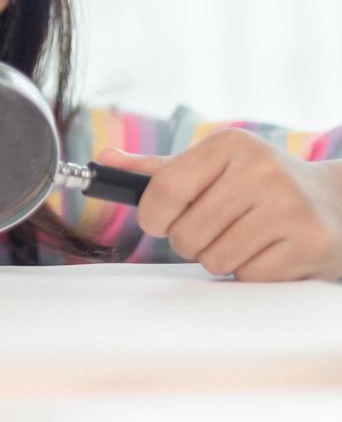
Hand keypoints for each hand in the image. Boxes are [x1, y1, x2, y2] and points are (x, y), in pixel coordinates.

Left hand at [97, 129, 341, 280]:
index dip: (152, 216)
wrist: (336, 204)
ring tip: (242, 237)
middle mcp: (261, 170)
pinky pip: (247, 275)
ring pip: (213, 258)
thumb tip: (102, 160)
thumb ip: (157, 169)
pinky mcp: (308, 243)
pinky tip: (267, 251)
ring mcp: (288, 207)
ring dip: (218, 258)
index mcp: (230, 145)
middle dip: (189, 241)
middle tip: (211, 230)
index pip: (163, 189)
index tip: (159, 222)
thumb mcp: (213, 166)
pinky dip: (248, 271)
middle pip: (185, 233)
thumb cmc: (259, 184)